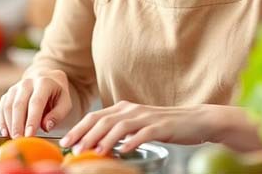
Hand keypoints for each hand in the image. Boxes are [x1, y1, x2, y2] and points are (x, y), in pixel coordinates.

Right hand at [0, 69, 71, 137]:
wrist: (46, 78)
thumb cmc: (57, 94)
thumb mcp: (65, 103)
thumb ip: (58, 115)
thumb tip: (46, 126)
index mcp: (44, 83)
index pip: (36, 102)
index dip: (32, 119)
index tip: (29, 135)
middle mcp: (27, 83)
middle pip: (19, 104)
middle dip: (18, 124)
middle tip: (19, 140)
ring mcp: (16, 88)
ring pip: (8, 106)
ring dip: (9, 124)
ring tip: (14, 138)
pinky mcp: (8, 94)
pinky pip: (2, 108)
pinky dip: (2, 121)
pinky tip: (6, 133)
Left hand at [58, 101, 217, 155]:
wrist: (195, 120)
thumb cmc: (164, 126)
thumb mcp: (138, 125)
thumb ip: (119, 130)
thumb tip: (96, 143)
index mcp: (124, 108)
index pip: (96, 116)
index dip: (79, 128)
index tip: (65, 141)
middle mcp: (132, 110)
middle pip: (103, 120)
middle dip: (86, 134)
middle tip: (74, 149)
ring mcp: (146, 117)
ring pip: (120, 126)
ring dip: (105, 139)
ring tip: (94, 152)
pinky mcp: (161, 127)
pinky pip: (143, 133)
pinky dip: (131, 142)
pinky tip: (123, 151)